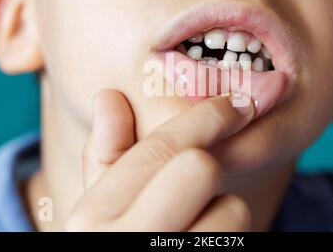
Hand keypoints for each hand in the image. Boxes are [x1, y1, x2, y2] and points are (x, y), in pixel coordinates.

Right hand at [66, 89, 254, 231]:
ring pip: (232, 210)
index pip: (163, 150)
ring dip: (222, 212)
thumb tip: (109, 95)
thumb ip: (103, 155)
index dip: (207, 116)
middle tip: (201, 175)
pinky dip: (228, 236)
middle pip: (200, 169)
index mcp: (95, 217)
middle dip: (206, 166)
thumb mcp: (97, 208)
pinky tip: (203, 240)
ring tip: (194, 226)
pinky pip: (238, 239)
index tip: (236, 102)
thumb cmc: (115, 243)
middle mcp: (128, 243)